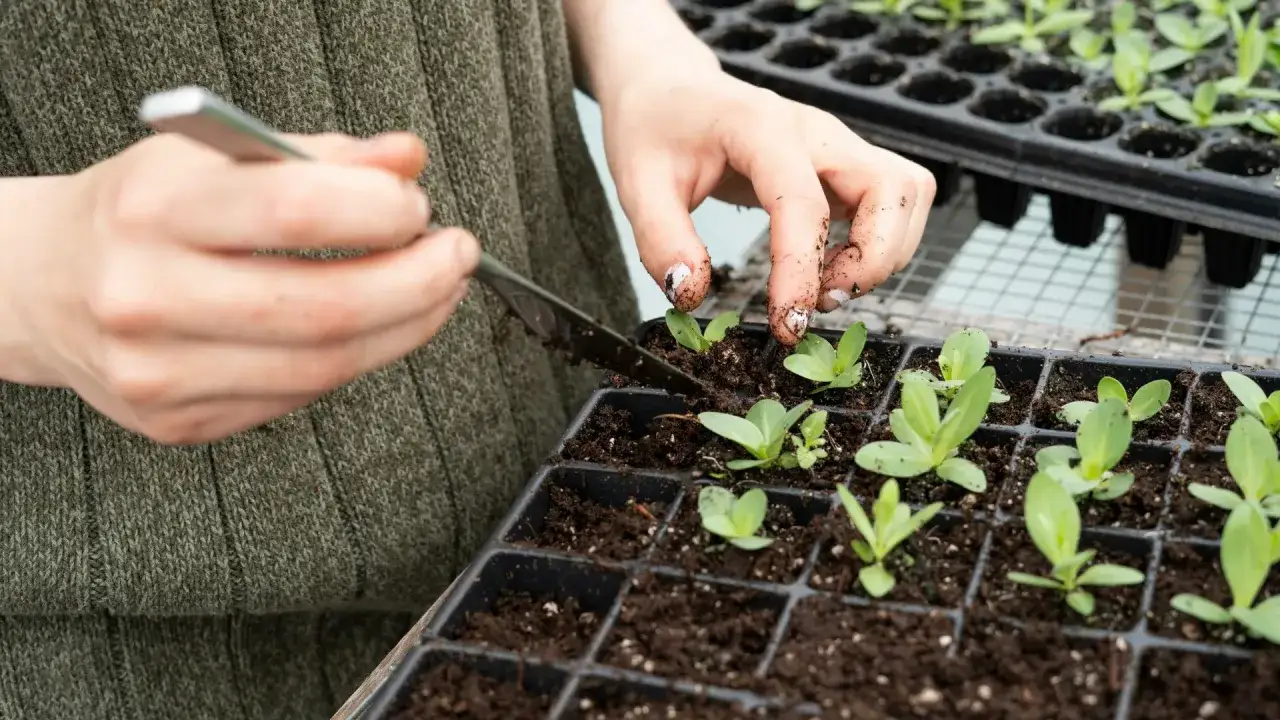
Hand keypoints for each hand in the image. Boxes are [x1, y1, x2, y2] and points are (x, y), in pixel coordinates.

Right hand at [2, 132, 477, 444]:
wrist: (39, 284)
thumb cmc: (139, 211)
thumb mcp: (216, 157)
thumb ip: (321, 155)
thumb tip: (408, 161)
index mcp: (156, 209)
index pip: (295, 210)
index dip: (381, 210)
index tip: (419, 205)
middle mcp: (148, 295)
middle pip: (326, 308)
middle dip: (419, 283)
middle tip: (456, 257)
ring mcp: (160, 372)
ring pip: (323, 368)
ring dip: (405, 329)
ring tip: (434, 293)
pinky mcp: (179, 423)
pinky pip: (298, 399)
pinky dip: (353, 361)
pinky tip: (373, 329)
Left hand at [602, 70, 934, 344]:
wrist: (670, 91)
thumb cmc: (655, 130)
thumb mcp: (636, 183)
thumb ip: (661, 240)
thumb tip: (691, 294)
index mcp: (761, 128)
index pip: (803, 203)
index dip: (801, 270)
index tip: (787, 323)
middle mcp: (815, 131)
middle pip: (893, 188)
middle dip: (874, 259)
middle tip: (822, 301)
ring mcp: (838, 145)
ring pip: (907, 194)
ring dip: (885, 254)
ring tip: (827, 288)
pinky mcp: (845, 164)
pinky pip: (895, 202)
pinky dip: (881, 244)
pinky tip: (830, 269)